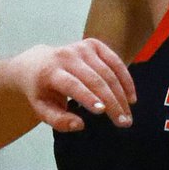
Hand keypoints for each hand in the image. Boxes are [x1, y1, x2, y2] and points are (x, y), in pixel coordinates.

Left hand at [7, 38, 135, 131]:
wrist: (36, 62)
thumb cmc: (41, 90)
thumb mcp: (41, 108)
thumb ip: (58, 120)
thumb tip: (79, 125)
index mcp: (50, 71)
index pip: (72, 84)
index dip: (88, 97)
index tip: (103, 112)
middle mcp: (66, 55)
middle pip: (94, 79)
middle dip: (111, 101)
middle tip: (124, 123)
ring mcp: (81, 47)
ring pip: (107, 71)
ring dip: (121, 94)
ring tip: (128, 115)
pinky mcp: (92, 44)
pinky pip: (114, 60)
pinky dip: (125, 78)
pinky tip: (131, 96)